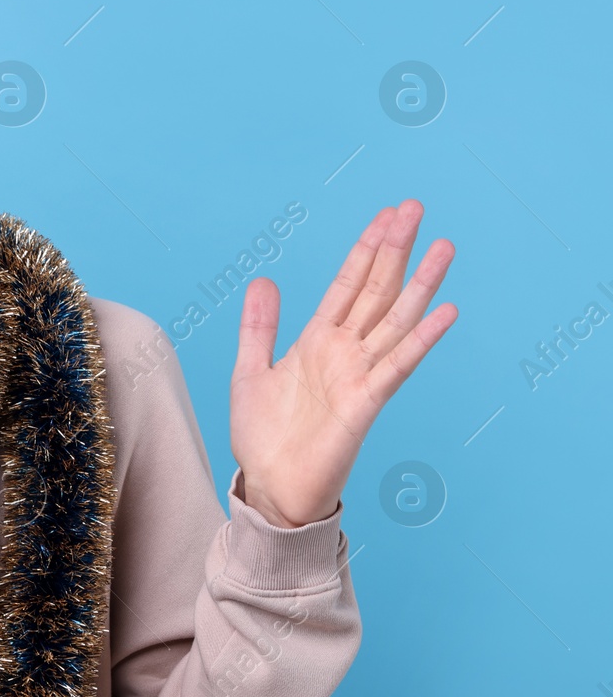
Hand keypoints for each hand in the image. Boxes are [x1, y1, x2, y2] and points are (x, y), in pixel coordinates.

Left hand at [230, 200, 456, 527]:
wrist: (269, 488)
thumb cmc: (263, 436)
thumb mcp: (251, 370)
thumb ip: (260, 326)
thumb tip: (264, 280)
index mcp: (317, 341)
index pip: (348, 284)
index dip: (366, 249)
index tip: (387, 215)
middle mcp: (344, 352)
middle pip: (376, 290)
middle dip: (394, 249)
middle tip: (415, 207)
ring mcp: (359, 375)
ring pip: (395, 319)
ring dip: (420, 284)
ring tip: (444, 246)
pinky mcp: (366, 403)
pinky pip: (397, 365)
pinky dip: (421, 339)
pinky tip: (445, 311)